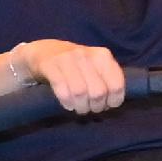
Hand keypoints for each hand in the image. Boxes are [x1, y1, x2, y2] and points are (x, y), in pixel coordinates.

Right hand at [6, 39, 128, 118]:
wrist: (45, 51)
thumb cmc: (75, 64)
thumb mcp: (95, 66)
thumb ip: (106, 80)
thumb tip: (113, 103)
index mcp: (102, 56)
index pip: (116, 85)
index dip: (113, 101)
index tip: (106, 106)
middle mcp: (86, 55)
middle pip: (98, 92)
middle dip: (96, 107)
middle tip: (90, 109)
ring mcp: (67, 59)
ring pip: (80, 92)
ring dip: (81, 107)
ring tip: (79, 109)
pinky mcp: (50, 65)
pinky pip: (62, 89)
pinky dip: (67, 102)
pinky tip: (68, 106)